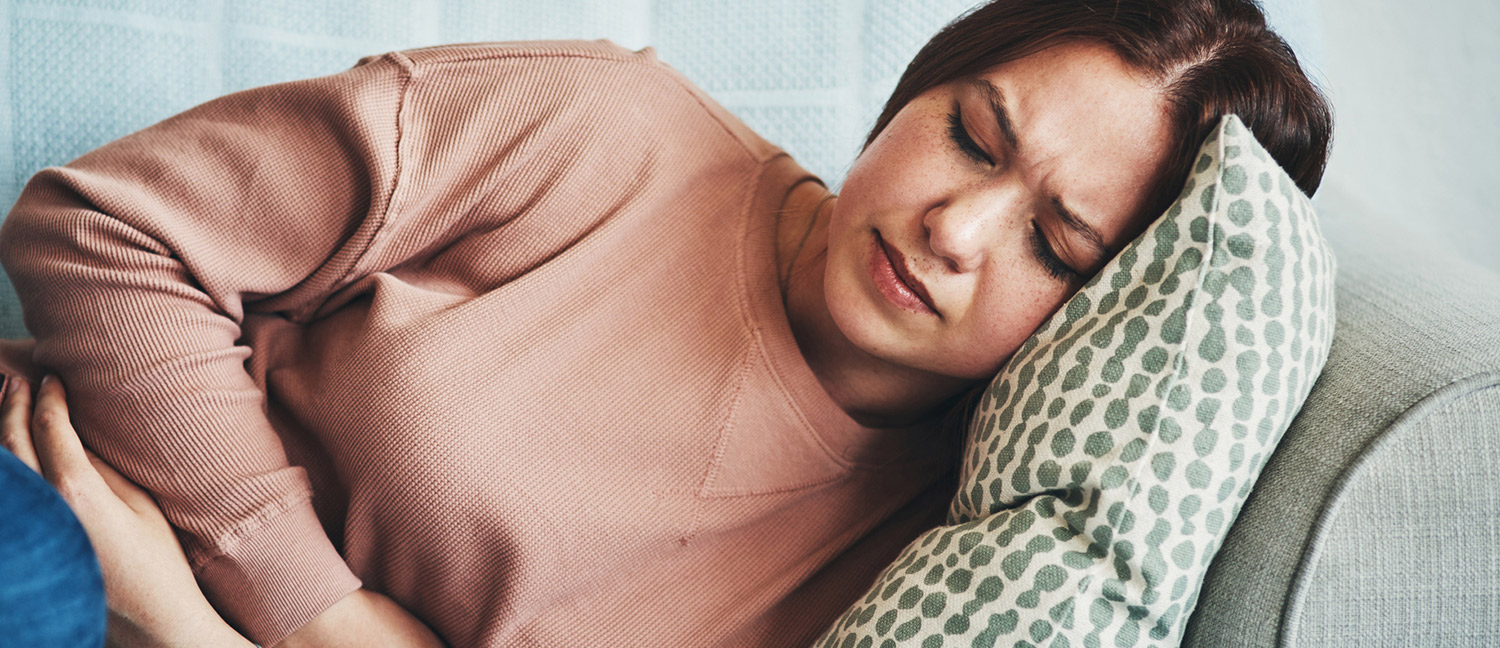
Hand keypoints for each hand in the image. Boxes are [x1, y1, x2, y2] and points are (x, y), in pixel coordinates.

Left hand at [0, 374, 254, 647]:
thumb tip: (76, 435)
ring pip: (2, 470)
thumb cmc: (157, 560)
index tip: (51, 378)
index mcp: (77, 491)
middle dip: (10, 406)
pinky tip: (7, 456)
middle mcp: (44, 509)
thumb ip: (102, 466)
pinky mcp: (31, 547)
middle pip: (12, 444)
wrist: (150, 617)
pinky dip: (6, 469)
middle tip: (15, 380)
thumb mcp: (140, 503)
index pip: (49, 429)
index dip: (47, 398)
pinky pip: (9, 498)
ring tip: (2, 406)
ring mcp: (32, 531)